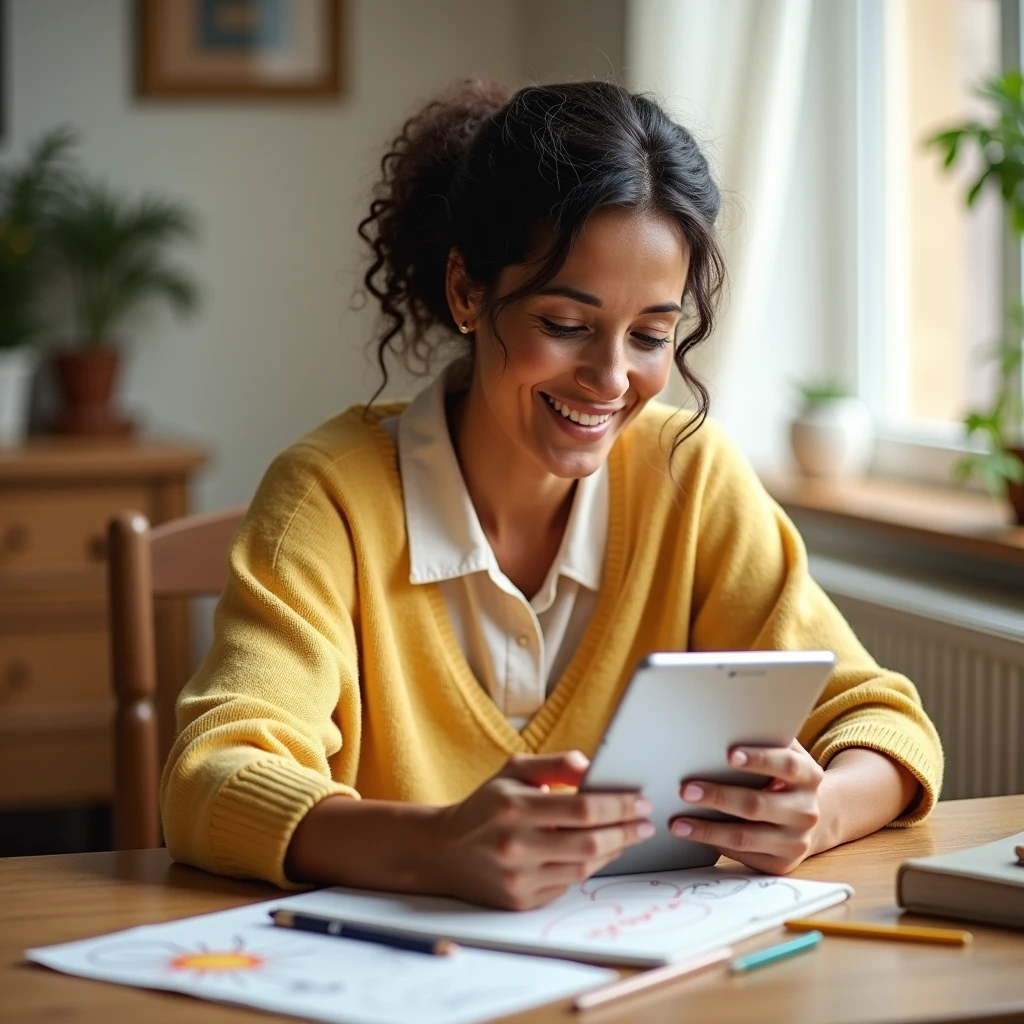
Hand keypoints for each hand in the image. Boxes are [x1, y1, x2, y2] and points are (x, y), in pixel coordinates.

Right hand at [427, 751, 654, 909]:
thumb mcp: (513, 772)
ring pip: (583, 867)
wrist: (443, 851)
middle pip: (589, 841)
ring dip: (613, 851)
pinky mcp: (520, 901)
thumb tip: (591, 765)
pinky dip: (588, 867)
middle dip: (626, 831)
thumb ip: (554, 764)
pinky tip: (598, 852)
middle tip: (646, 823)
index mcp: (515, 807)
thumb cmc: (485, 806)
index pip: (582, 808)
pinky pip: (567, 885)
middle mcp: (516, 845)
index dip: (618, 806)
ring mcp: (518, 877)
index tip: (641, 801)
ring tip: (628, 836)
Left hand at [669, 740, 824, 874]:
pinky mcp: (781, 863)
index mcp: (808, 776)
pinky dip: (714, 843)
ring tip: (678, 823)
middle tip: (686, 789)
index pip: (785, 765)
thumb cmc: (782, 775)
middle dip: (719, 796)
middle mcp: (806, 810)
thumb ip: (764, 740)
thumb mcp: (783, 754)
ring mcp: (795, 840)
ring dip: (708, 829)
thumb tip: (722, 723)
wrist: (811, 814)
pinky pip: (743, 854)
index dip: (758, 759)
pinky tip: (693, 835)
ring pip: (746, 836)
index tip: (728, 755)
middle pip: (758, 804)